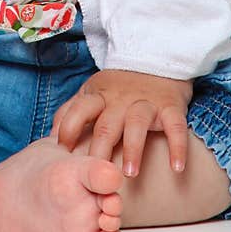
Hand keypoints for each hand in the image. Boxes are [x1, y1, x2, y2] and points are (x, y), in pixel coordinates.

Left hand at [51, 68, 193, 177]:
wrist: (157, 57)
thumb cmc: (119, 85)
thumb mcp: (92, 91)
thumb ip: (72, 111)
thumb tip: (52, 137)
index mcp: (99, 96)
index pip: (79, 109)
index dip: (69, 128)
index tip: (64, 153)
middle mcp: (121, 100)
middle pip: (107, 124)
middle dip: (100, 149)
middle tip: (96, 174)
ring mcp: (146, 102)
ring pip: (137, 124)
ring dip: (134, 149)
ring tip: (130, 174)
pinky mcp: (170, 106)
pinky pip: (175, 127)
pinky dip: (177, 147)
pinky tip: (177, 168)